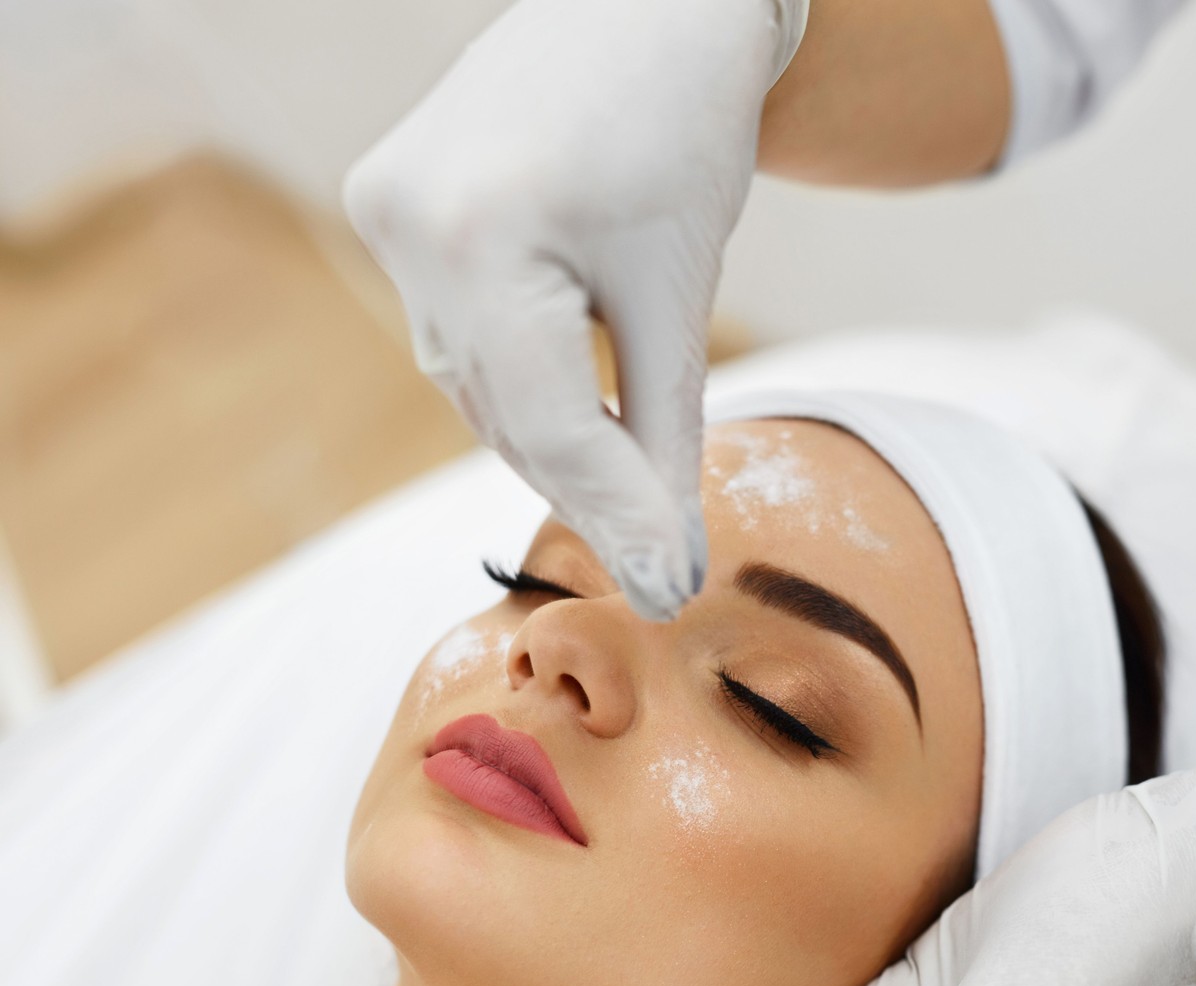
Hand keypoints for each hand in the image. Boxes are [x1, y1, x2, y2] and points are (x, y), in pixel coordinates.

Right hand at [344, 0, 806, 619]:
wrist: (645, 2)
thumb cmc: (684, 124)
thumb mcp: (681, 287)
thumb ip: (665, 432)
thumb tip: (665, 562)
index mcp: (482, 233)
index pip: (556, 422)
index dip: (623, 516)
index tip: (674, 591)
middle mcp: (407, 223)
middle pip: (511, 413)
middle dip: (593, 488)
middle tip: (663, 563)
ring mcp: (385, 209)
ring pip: (480, 383)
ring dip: (556, 435)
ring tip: (632, 490)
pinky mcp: (388, 200)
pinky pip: (460, 331)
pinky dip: (523, 376)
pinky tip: (578, 402)